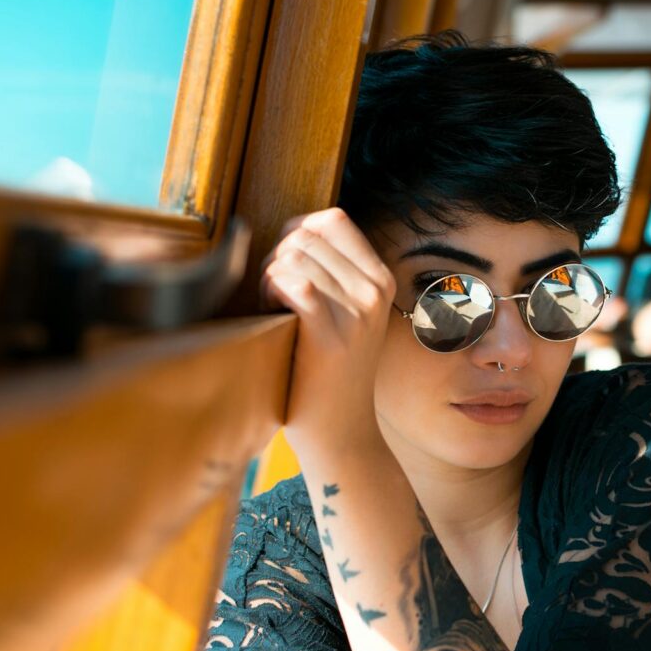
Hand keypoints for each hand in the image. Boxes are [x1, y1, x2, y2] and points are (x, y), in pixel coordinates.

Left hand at [260, 208, 395, 454]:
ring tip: (274, 306)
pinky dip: (272, 290)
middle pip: (306, 235)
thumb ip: (332, 271)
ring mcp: (357, 314)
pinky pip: (295, 284)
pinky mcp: (331, 338)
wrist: (341, 430)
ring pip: (294, 255)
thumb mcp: (348, 313)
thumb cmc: (330, 369)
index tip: (288, 266)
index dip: (298, 232)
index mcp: (380, 279)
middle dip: (278, 256)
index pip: (333, 219)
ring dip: (270, 276)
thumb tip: (292, 232)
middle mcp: (374, 291)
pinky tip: (272, 312)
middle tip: (275, 294)